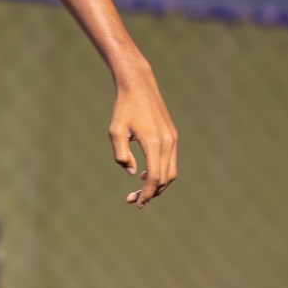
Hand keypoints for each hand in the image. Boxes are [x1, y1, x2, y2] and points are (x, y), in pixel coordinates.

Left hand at [109, 62, 177, 207]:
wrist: (139, 85)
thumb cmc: (123, 107)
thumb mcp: (115, 131)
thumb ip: (121, 155)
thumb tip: (131, 173)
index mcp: (154, 143)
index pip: (154, 177)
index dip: (146, 194)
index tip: (136, 203)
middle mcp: (167, 143)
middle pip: (165, 179)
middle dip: (151, 193)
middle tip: (133, 201)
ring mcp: (172, 139)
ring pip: (170, 171)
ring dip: (157, 184)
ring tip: (139, 192)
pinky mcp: (172, 135)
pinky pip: (170, 161)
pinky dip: (160, 172)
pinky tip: (143, 174)